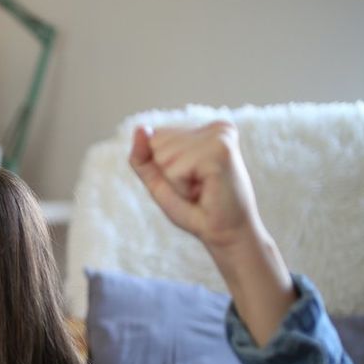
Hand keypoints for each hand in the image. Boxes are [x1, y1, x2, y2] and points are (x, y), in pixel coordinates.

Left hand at [128, 122, 261, 251]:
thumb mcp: (159, 181)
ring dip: (176, 182)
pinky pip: (174, 169)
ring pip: (163, 156)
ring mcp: (220, 136)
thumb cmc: (195, 210)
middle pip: (157, 142)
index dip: (162, 167)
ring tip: (201, 190)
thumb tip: (139, 128)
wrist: (224, 235)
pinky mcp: (220, 151)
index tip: (190, 181)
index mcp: (205, 130)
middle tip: (196, 188)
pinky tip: (205, 191)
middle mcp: (216, 128)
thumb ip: (143, 156)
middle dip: (167, 173)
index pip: (155, 137)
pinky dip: (182, 188)